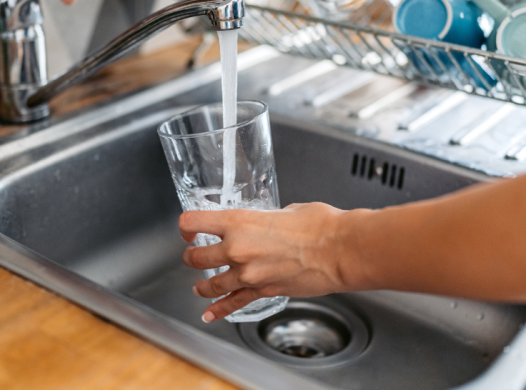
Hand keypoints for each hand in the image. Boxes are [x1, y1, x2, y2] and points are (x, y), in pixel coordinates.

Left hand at [180, 202, 358, 321]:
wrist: (339, 250)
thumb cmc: (320, 225)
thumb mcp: (286, 210)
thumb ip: (267, 218)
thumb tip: (269, 222)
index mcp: (239, 222)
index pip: (193, 222)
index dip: (186, 226)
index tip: (187, 229)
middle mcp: (237, 249)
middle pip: (196, 257)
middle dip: (192, 256)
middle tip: (193, 255)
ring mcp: (248, 274)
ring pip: (210, 284)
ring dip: (202, 285)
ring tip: (199, 285)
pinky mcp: (263, 292)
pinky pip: (234, 303)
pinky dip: (219, 310)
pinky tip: (210, 314)